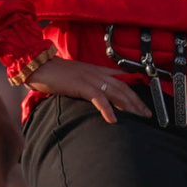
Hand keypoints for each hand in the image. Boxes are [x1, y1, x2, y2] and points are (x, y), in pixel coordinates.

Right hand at [27, 54, 149, 124]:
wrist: (39, 66)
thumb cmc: (54, 74)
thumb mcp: (77, 77)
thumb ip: (88, 85)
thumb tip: (97, 97)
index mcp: (97, 70)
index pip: (121, 81)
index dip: (134, 93)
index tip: (142, 105)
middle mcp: (97, 73)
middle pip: (123, 88)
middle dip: (137, 102)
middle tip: (147, 114)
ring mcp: (90, 78)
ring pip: (116, 93)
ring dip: (129, 106)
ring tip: (137, 118)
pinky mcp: (81, 85)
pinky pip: (99, 99)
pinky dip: (107, 109)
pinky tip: (113, 120)